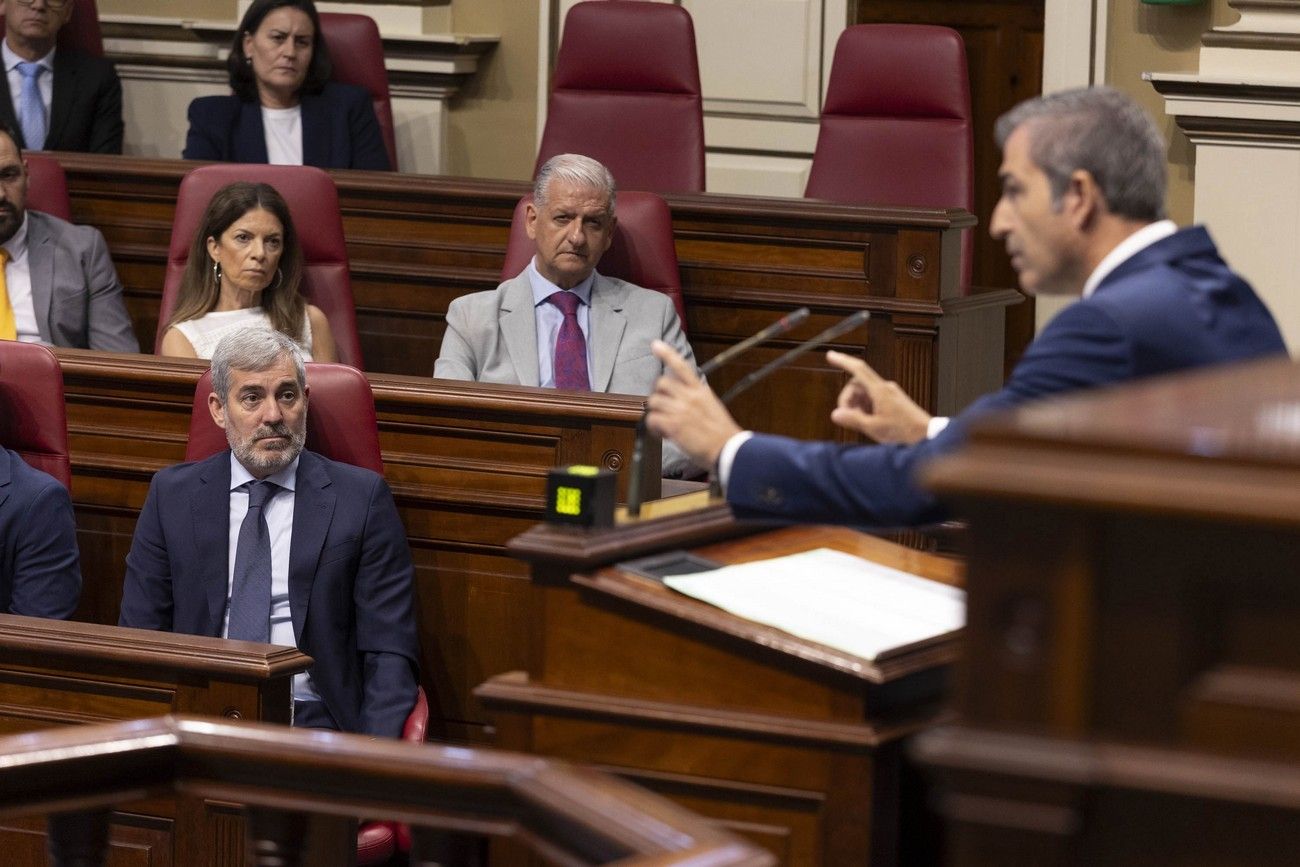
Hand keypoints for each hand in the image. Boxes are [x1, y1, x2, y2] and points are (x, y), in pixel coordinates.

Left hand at [646, 340, 740, 466]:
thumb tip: (685, 399)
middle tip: (662, 406)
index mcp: (701, 390)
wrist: (728, 449)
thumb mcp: (713, 406)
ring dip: (655, 412)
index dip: (667, 354)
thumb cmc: (722, 433)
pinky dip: (654, 427)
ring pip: (654, 401)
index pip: (681, 366)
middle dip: (658, 394)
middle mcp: (689, 397)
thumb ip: (698, 399)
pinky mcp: (674, 425)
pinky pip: (653, 419)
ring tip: (663, 424)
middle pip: (661, 383)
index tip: (655, 345)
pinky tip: (662, 433)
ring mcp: (681, 410)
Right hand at [826, 350, 930, 444]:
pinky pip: (873, 399)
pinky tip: (868, 422)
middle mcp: (885, 388)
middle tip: (846, 415)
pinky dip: (865, 408)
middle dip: (848, 398)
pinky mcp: (893, 401)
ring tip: (860, 422)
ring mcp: (890, 394)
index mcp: (880, 391)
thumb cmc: (905, 432)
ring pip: (864, 393)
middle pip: (857, 384)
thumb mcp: (874, 428)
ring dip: (857, 405)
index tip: (831, 355)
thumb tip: (836, 414)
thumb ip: (853, 419)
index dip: (843, 361)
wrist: (927, 436)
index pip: (858, 369)